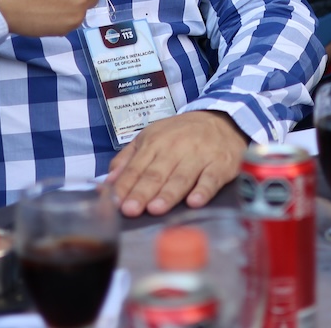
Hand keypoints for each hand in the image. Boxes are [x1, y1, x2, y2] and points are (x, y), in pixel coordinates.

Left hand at [106, 110, 247, 216]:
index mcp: (155, 142)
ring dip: (168, 194)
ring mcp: (199, 156)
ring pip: (181, 177)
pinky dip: (203, 190)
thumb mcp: (151, 137)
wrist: (222, 120)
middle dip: (142, 192)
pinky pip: (211, 179)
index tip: (115, 203)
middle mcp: (176, 148)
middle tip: (130, 210)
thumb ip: (128, 159)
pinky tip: (194, 202)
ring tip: (156, 209)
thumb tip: (108, 182)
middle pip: (156, 174)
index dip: (125, 186)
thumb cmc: (181, 134)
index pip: (136, 167)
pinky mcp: (220, 164)